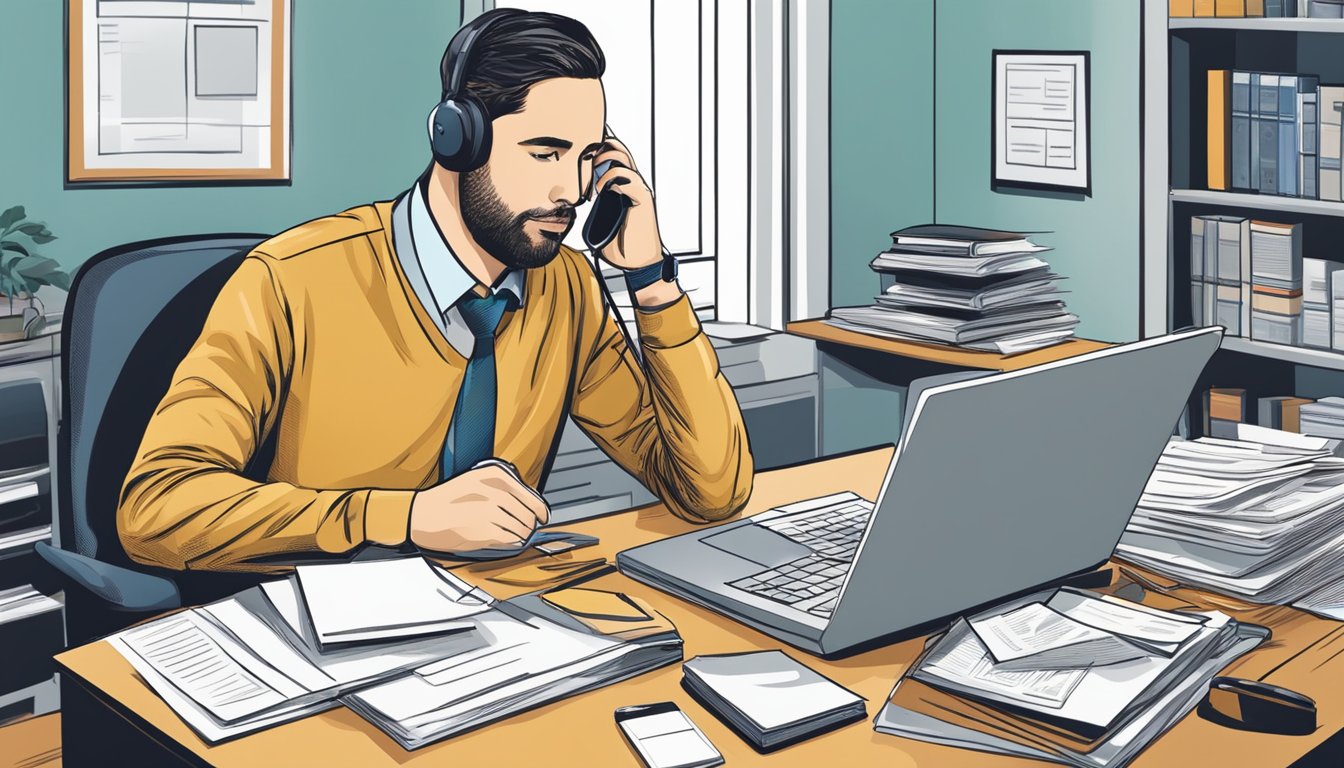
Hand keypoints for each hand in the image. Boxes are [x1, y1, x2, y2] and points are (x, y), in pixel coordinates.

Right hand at [409, 464, 549, 553]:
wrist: (419, 514)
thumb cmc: (447, 500)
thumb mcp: (475, 480)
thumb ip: (502, 488)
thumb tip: (531, 507)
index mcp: (493, 475)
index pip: (531, 496)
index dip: (540, 510)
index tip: (542, 518)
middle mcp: (493, 490)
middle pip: (528, 515)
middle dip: (528, 525)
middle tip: (522, 530)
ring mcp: (489, 511)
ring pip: (521, 529)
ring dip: (519, 536)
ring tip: (507, 535)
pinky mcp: (483, 530)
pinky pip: (510, 540)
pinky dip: (510, 543)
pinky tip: (501, 540)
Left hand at [589, 135, 663, 269]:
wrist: (638, 262)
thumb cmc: (620, 243)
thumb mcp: (600, 221)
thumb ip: (592, 207)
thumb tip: (567, 204)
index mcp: (623, 185)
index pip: (613, 156)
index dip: (597, 150)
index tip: (579, 154)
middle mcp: (632, 183)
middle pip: (619, 149)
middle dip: (600, 147)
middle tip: (585, 158)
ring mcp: (639, 189)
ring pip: (623, 158)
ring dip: (604, 159)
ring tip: (592, 173)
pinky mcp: (643, 198)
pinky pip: (628, 178)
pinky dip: (611, 179)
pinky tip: (600, 190)